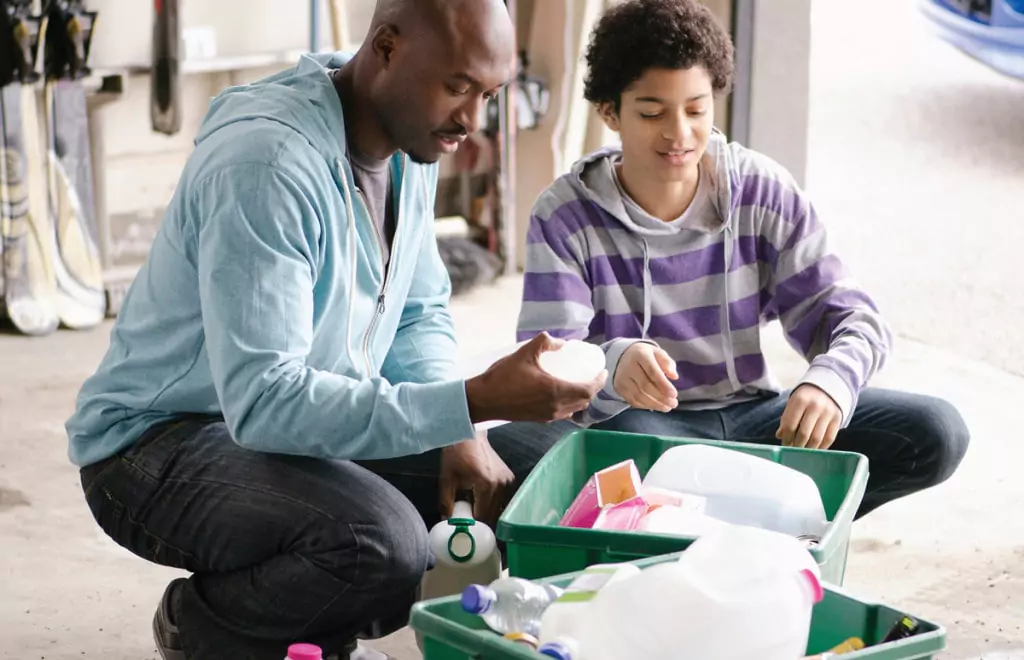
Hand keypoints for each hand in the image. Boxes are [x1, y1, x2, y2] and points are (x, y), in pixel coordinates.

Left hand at [439, 431, 514, 527]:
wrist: (469, 434)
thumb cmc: (456, 454)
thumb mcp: (447, 479)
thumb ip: (446, 502)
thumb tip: (446, 521)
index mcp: (486, 485)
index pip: (483, 515)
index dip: (475, 525)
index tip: (467, 529)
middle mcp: (500, 484)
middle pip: (493, 513)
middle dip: (481, 521)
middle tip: (470, 523)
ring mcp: (507, 480)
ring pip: (499, 507)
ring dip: (488, 512)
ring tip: (475, 512)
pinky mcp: (509, 477)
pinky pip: (502, 498)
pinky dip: (493, 503)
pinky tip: (482, 501)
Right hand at [465, 333, 606, 422]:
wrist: (483, 400)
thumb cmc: (503, 376)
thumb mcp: (524, 353)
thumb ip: (543, 343)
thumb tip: (560, 342)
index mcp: (555, 391)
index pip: (587, 390)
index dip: (598, 382)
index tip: (602, 372)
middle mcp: (555, 407)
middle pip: (583, 401)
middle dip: (591, 389)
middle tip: (592, 376)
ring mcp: (547, 416)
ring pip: (574, 409)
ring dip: (581, 399)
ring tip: (580, 385)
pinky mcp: (539, 419)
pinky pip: (562, 414)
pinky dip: (569, 406)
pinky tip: (563, 396)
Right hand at [613, 343, 677, 411]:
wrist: (623, 356)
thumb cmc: (646, 356)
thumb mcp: (658, 353)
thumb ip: (667, 363)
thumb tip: (674, 376)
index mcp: (640, 354)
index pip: (652, 372)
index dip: (664, 385)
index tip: (674, 394)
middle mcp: (628, 366)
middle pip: (645, 386)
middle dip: (661, 397)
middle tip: (674, 403)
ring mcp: (622, 378)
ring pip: (639, 396)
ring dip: (655, 404)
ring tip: (667, 407)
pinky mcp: (619, 388)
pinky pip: (633, 401)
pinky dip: (646, 406)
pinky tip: (656, 406)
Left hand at [776, 384, 842, 448]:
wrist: (827, 386)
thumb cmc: (805, 397)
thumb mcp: (793, 403)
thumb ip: (786, 418)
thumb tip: (779, 435)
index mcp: (800, 400)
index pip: (790, 425)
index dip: (786, 438)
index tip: (784, 445)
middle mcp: (815, 405)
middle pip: (804, 433)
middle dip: (797, 446)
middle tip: (793, 452)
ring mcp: (828, 412)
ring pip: (817, 438)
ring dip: (808, 449)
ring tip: (803, 452)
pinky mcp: (838, 419)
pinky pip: (829, 438)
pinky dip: (821, 447)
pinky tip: (814, 450)